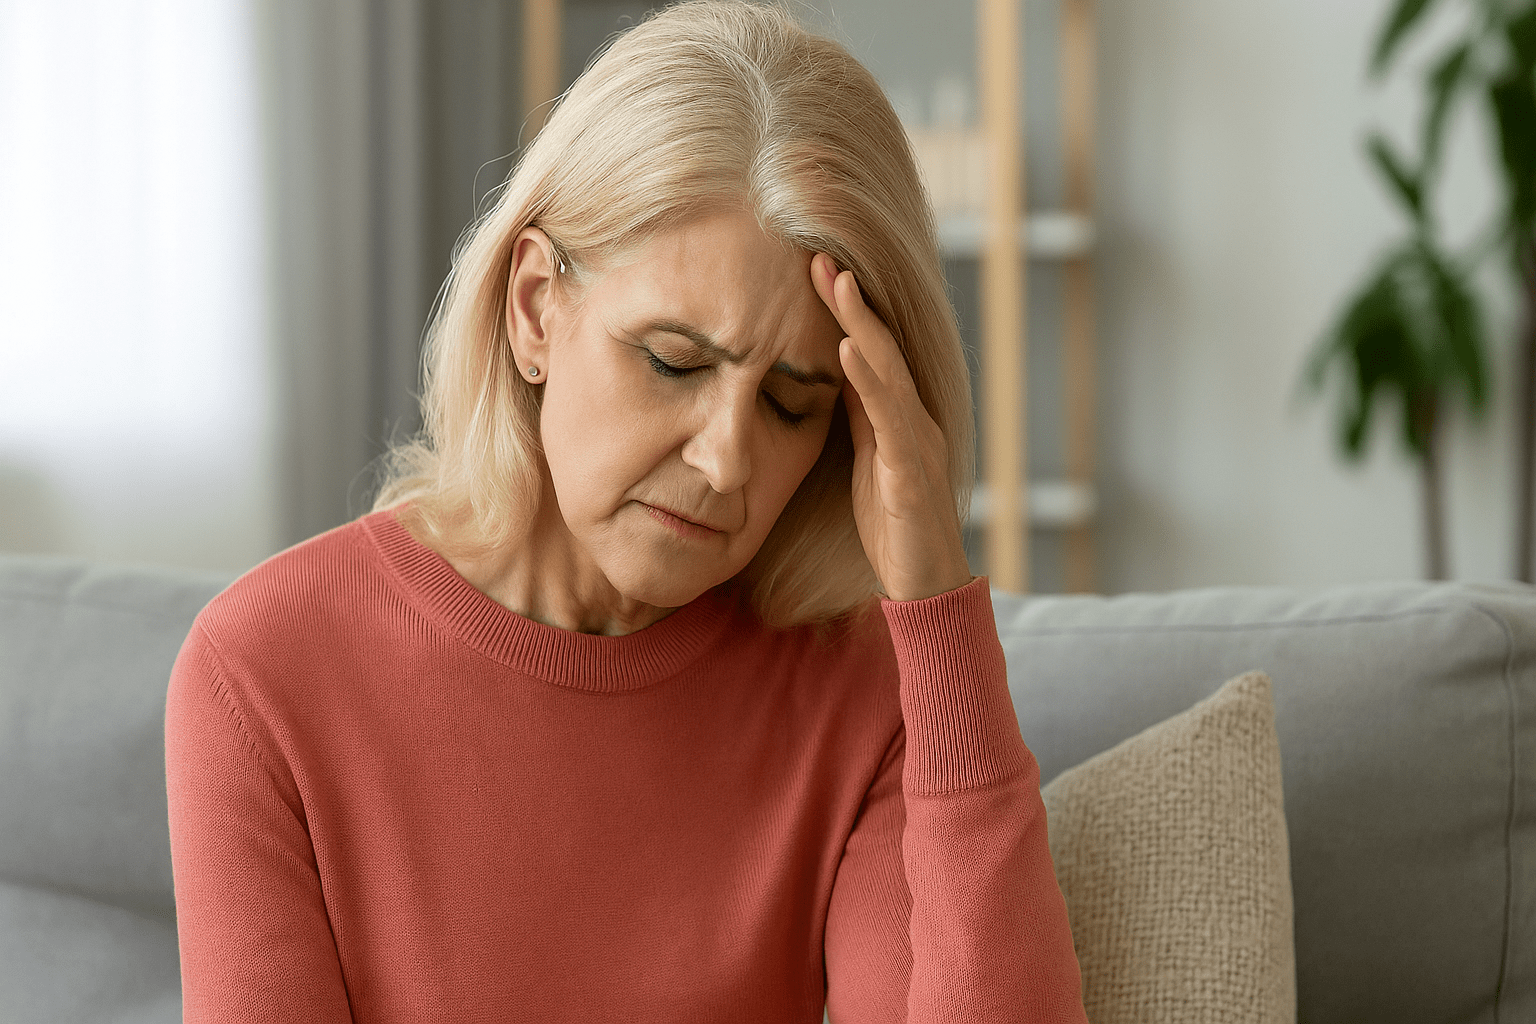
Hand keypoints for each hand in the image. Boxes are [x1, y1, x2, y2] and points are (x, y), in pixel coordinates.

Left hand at [810, 253, 972, 601]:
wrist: (927, 586)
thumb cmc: (895, 527)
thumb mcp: (868, 461)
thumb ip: (858, 417)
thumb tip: (834, 371)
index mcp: (899, 418)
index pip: (871, 352)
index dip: (846, 309)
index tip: (815, 267)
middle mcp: (914, 421)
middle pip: (883, 348)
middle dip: (853, 301)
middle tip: (821, 255)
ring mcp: (917, 445)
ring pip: (890, 373)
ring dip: (863, 326)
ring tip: (838, 284)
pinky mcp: (912, 475)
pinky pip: (891, 421)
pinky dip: (870, 382)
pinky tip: (848, 352)